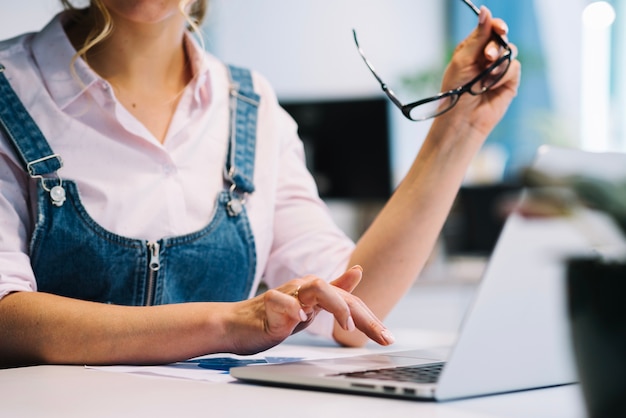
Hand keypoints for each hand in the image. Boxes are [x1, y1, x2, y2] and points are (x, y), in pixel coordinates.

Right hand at [226, 266, 394, 354]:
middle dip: (364, 316)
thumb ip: (335, 292)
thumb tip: (357, 271)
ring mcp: (287, 294)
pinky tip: (301, 319)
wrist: (235, 324)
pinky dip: (292, 309)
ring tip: (347, 326)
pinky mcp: (267, 304)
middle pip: (341, 295)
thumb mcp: (310, 308)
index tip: (387, 337)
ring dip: (336, 305)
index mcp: (317, 290)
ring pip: (317, 287)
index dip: (370, 318)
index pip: (351, 301)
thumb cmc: (273, 317)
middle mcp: (305, 288)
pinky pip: (280, 301)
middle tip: (381, 336)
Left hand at [438, 6, 520, 135]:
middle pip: (501, 38)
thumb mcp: (462, 60)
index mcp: (473, 49)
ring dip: (496, 64)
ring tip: (482, 79)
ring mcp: (499, 69)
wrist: (461, 118)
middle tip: (487, 57)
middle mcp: (487, 57)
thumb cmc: (455, 91)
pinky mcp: (509, 81)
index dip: (495, 25)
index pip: (488, 29)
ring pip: (510, 52)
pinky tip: (490, 86)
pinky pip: (514, 68)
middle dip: (495, 46)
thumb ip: (477, 36)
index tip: (499, 28)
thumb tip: (486, 11)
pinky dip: (502, 76)